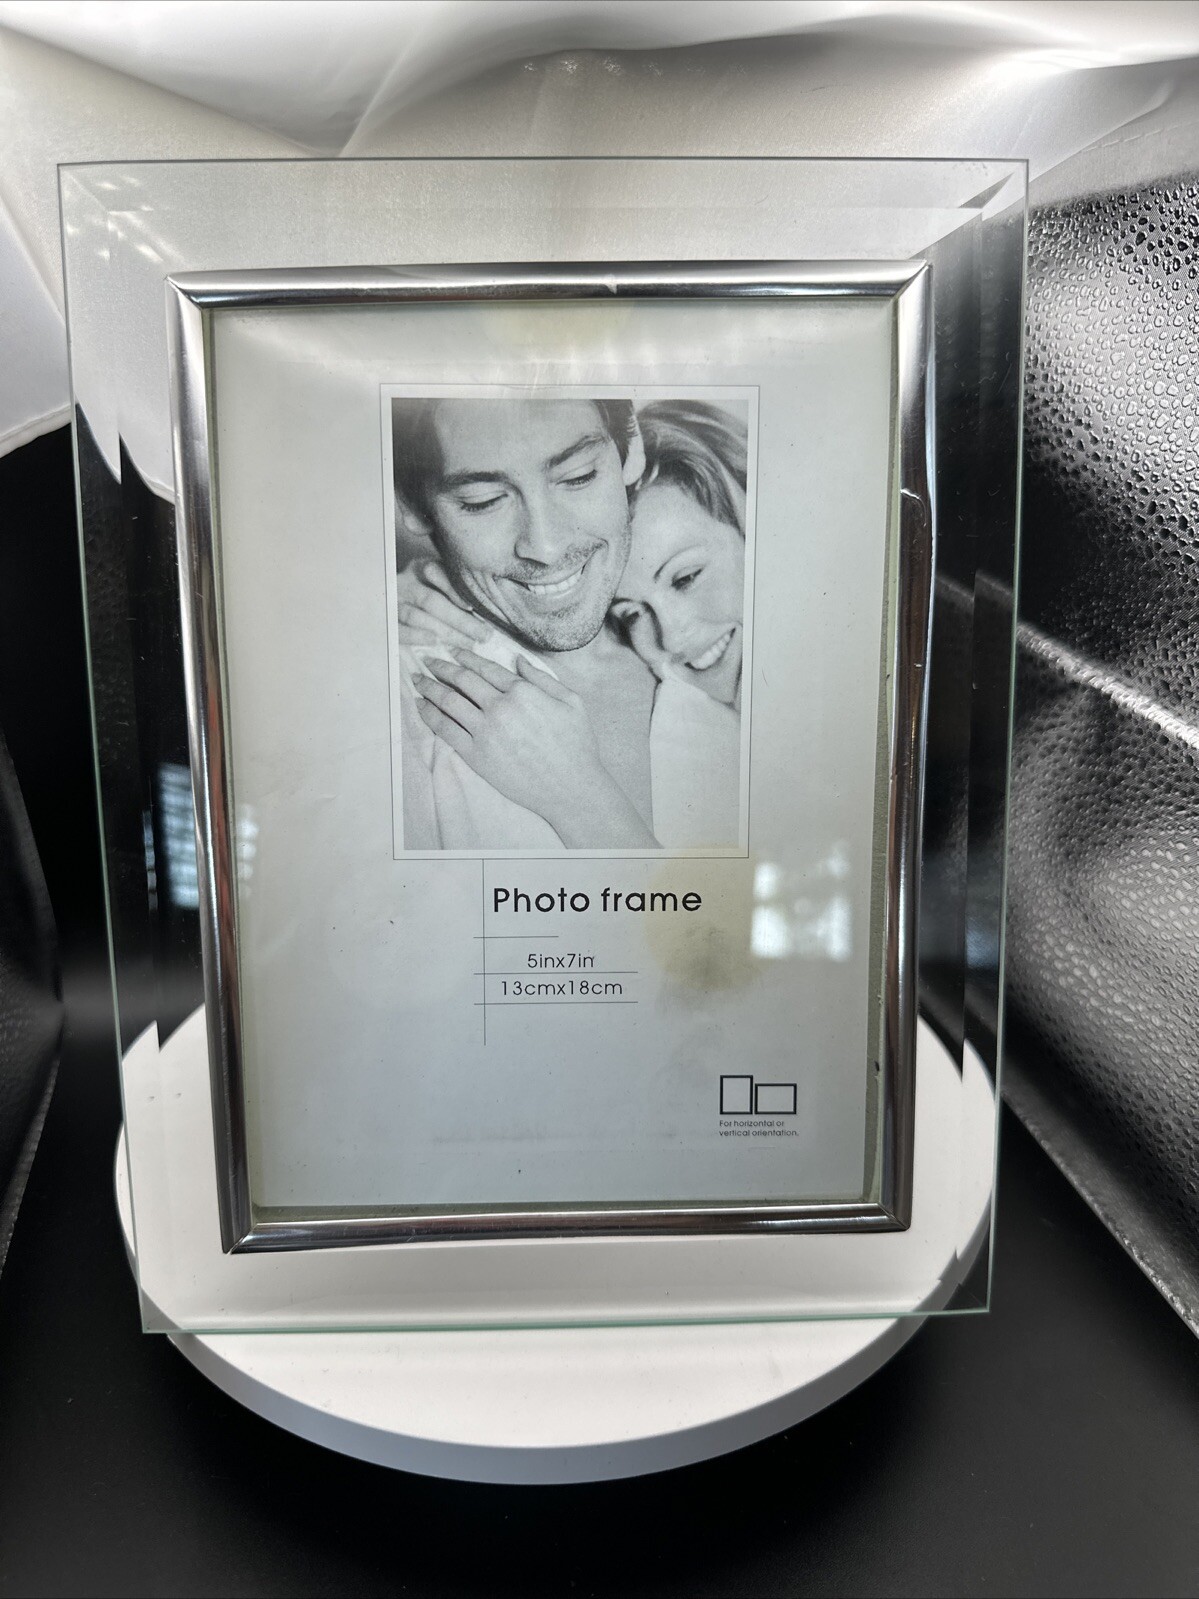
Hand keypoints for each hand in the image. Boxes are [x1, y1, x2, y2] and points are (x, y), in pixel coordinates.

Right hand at [397, 560, 489, 650]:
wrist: (397, 600)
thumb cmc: (433, 593)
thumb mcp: (444, 581)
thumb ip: (460, 587)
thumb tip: (489, 603)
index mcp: (422, 568)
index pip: (436, 574)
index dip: (453, 590)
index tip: (472, 606)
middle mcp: (406, 582)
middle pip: (431, 601)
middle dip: (459, 621)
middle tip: (483, 635)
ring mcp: (394, 602)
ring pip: (416, 616)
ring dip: (443, 632)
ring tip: (467, 643)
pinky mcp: (387, 619)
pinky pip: (398, 629)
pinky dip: (415, 636)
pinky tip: (433, 641)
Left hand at [413, 650, 657, 848]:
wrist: (570, 788)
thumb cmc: (576, 744)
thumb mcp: (571, 701)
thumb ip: (542, 677)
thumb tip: (517, 660)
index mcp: (523, 691)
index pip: (486, 668)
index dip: (465, 657)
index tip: (452, 651)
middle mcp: (500, 707)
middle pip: (462, 681)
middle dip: (441, 667)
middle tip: (428, 660)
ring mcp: (486, 732)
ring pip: (449, 702)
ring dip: (429, 688)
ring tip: (417, 680)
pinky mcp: (476, 755)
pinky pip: (446, 730)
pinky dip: (429, 715)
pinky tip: (420, 706)